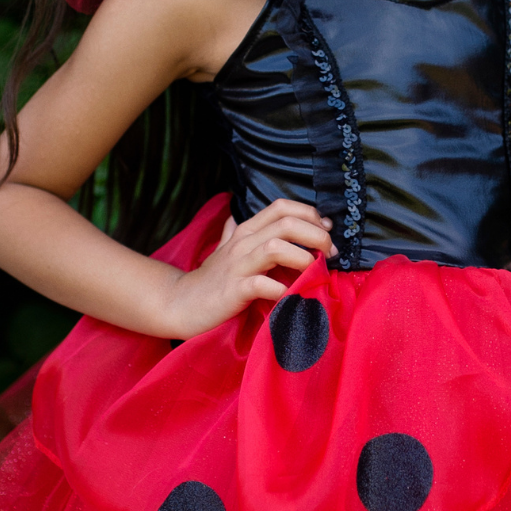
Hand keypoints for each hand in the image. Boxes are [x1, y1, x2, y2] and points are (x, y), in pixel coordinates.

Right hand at [162, 197, 335, 337]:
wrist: (181, 304)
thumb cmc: (210, 279)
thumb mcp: (223, 249)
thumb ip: (234, 232)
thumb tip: (237, 216)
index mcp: (246, 231)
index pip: (282, 207)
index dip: (311, 214)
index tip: (327, 231)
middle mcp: (243, 242)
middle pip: (287, 223)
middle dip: (317, 236)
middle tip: (330, 254)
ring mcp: (238, 265)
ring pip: (276, 247)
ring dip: (304, 258)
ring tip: (315, 271)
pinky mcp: (235, 290)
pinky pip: (263, 285)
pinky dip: (283, 290)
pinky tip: (291, 296)